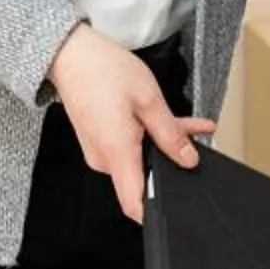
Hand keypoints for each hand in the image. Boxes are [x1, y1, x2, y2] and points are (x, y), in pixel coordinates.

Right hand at [48, 26, 216, 221]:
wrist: (72, 55)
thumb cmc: (104, 71)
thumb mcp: (149, 100)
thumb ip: (170, 134)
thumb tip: (188, 160)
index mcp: (116, 151)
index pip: (134, 202)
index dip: (156, 213)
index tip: (177, 210)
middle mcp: (104, 158)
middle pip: (143, 177)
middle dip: (172, 163)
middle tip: (196, 145)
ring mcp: (100, 151)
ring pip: (140, 158)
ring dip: (164, 144)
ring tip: (192, 127)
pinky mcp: (100, 142)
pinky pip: (130, 147)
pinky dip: (151, 137)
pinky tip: (175, 124)